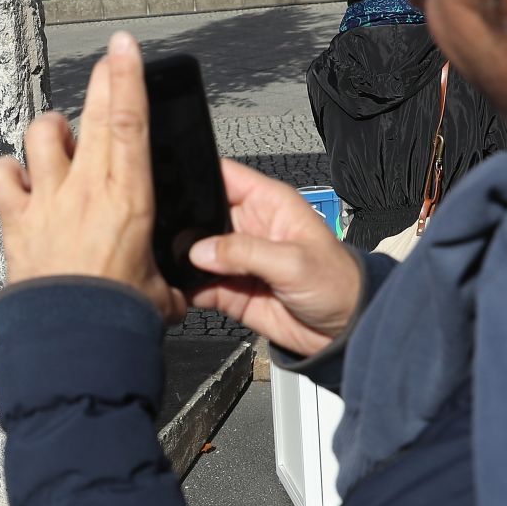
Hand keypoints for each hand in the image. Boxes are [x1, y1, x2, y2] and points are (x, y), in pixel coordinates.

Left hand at [0, 33, 183, 320]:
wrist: (74, 342)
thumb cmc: (119, 318)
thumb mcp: (161, 291)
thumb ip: (166, 279)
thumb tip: (175, 289)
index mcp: (129, 198)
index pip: (131, 122)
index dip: (127, 78)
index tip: (124, 48)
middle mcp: (85, 189)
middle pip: (94, 115)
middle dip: (102, 81)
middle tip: (107, 59)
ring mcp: (46, 201)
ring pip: (42, 135)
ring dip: (52, 131)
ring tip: (61, 140)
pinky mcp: (16, 220)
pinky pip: (0, 176)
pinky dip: (6, 172)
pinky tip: (17, 180)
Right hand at [185, 159, 363, 357]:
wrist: (344, 330)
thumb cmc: (337, 284)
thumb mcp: (294, 262)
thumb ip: (245, 253)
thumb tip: (200, 250)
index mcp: (267, 204)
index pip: (225, 176)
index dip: (197, 174)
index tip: (170, 183)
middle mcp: (247, 227)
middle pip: (200, 212)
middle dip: (180, 222)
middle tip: (162, 233)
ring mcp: (236, 259)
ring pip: (194, 251)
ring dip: (179, 258)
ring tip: (166, 264)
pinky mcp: (229, 289)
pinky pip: (197, 284)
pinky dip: (185, 288)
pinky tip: (177, 289)